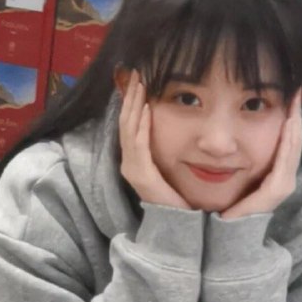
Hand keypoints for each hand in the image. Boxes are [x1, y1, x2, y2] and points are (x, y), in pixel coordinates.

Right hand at [119, 70, 190, 209]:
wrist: (176, 226)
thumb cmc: (176, 198)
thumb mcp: (166, 169)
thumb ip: (161, 152)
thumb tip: (166, 129)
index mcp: (133, 161)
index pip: (128, 126)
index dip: (129, 104)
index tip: (136, 83)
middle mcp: (128, 163)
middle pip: (125, 124)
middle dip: (130, 98)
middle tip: (136, 75)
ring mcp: (132, 169)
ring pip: (128, 130)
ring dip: (134, 105)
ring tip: (139, 85)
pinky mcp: (141, 174)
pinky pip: (139, 144)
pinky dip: (141, 125)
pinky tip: (145, 109)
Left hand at [221, 89, 301, 220]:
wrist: (229, 227)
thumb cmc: (232, 202)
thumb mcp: (240, 174)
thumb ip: (242, 157)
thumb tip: (236, 134)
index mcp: (277, 173)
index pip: (288, 141)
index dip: (291, 119)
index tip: (291, 96)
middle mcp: (284, 177)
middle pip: (294, 141)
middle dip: (295, 116)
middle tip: (297, 92)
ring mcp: (283, 184)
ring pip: (292, 148)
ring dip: (294, 126)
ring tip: (294, 105)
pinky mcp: (277, 190)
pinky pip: (284, 161)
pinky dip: (288, 143)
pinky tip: (288, 126)